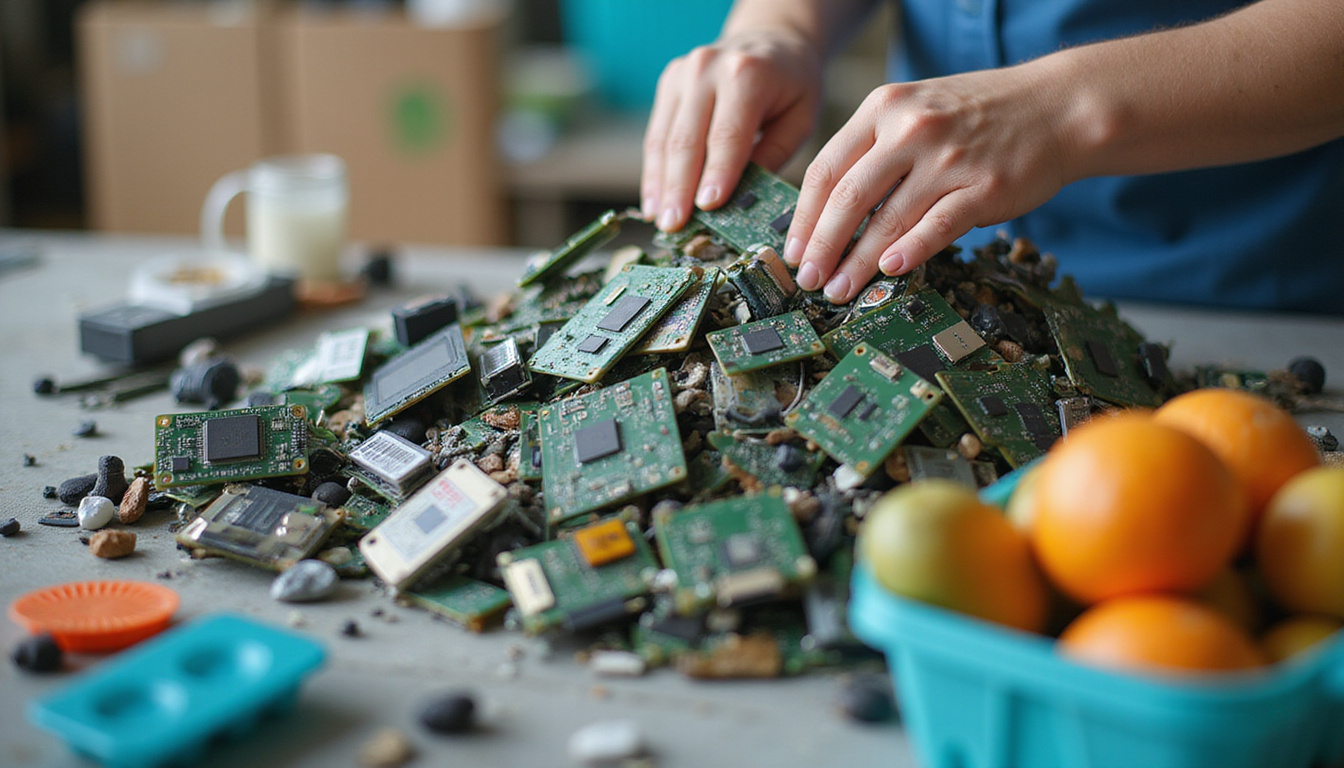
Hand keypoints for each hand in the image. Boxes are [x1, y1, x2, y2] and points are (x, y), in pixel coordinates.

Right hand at [642, 30, 823, 231]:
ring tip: (661, 220)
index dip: (716, 174)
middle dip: (680, 188)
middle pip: (687, 139)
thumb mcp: (801, 118)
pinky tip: (654, 201)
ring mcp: (682, 74)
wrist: (771, 40)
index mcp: (747, 74)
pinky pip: (656, 134)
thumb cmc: (791, 86)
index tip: (707, 208)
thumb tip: (742, 199)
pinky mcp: (668, 84)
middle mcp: (707, 68)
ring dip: (661, 185)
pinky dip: (654, 171)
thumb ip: (773, 154)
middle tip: (675, 226)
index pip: (727, 134)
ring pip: (664, 140)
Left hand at [785, 64, 1081, 302]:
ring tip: (839, 290)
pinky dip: (910, 252)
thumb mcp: (916, 110)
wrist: (1058, 106)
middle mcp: (911, 129)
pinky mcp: (983, 187)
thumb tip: (831, 214)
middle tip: (808, 279)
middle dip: (823, 246)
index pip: (826, 168)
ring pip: (887, 220)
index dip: (805, 216)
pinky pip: (937, 226)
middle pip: (848, 197)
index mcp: (884, 108)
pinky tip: (889, 271)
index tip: (793, 250)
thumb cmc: (980, 116)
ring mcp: (948, 158)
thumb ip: (875, 150)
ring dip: (857, 263)